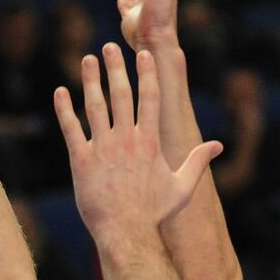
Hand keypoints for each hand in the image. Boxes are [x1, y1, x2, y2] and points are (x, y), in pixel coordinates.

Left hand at [54, 43, 220, 243]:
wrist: (127, 233)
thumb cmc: (154, 213)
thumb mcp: (182, 186)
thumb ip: (198, 161)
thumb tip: (219, 146)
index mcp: (149, 142)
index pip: (149, 98)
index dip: (145, 73)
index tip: (142, 54)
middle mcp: (126, 139)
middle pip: (121, 95)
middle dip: (116, 68)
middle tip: (110, 47)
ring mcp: (102, 148)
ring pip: (95, 106)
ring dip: (90, 80)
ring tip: (87, 59)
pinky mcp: (81, 161)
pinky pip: (71, 129)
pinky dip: (64, 109)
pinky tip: (60, 92)